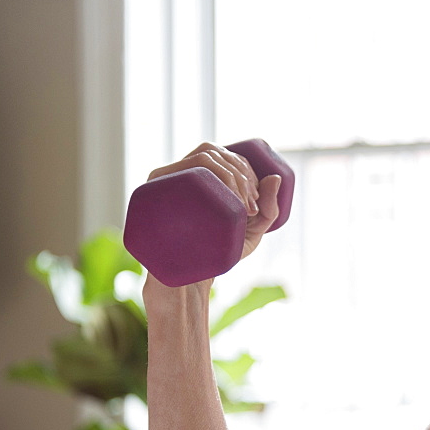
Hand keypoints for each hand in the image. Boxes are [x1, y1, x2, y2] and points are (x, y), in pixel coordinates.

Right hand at [146, 142, 281, 261]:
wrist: (190, 279)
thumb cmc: (219, 255)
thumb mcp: (251, 233)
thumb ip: (268, 209)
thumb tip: (277, 177)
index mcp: (198, 178)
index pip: (223, 155)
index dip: (246, 169)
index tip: (256, 201)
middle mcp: (180, 174)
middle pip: (213, 151)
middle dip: (241, 174)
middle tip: (251, 207)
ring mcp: (165, 181)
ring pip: (203, 156)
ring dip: (231, 176)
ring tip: (243, 207)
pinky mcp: (153, 191)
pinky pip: (183, 170)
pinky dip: (212, 179)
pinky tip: (226, 200)